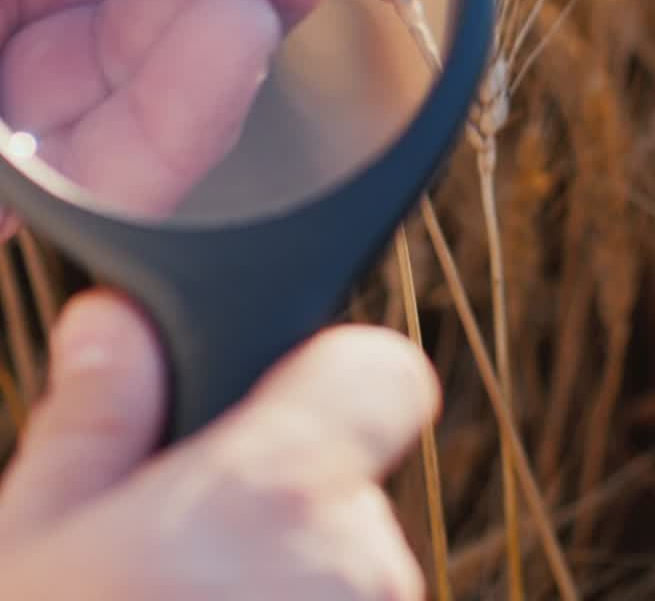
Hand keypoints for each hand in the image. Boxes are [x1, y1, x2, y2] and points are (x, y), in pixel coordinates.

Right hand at [0, 290, 433, 598]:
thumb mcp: (31, 550)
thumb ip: (90, 422)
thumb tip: (112, 320)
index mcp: (278, 490)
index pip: (386, 368)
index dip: (335, 370)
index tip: (268, 400)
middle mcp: (359, 558)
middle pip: (352, 468)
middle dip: (282, 487)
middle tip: (179, 539)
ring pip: (346, 554)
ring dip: (285, 565)